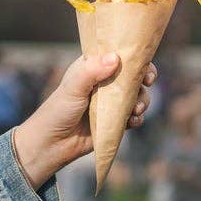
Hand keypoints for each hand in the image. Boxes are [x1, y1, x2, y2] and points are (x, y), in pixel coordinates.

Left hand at [13, 55, 156, 188]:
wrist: (52, 144)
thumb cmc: (58, 111)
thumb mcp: (73, 87)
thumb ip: (92, 71)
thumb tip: (115, 58)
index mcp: (93, 68)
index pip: (118, 56)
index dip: (135, 58)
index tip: (144, 65)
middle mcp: (104, 83)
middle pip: (133, 76)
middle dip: (144, 80)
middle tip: (147, 83)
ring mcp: (110, 103)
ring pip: (137, 97)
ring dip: (142, 101)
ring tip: (136, 109)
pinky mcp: (114, 121)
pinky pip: (133, 117)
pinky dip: (137, 118)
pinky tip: (132, 121)